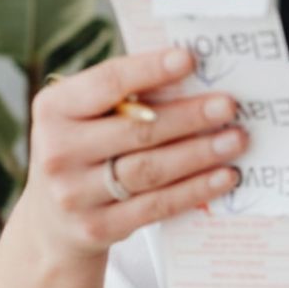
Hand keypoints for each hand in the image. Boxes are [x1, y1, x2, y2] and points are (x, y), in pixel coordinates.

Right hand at [13, 47, 248, 263]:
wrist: (52, 222)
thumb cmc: (86, 148)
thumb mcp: (87, 115)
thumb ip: (128, 96)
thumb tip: (196, 75)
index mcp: (54, 109)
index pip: (107, 83)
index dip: (150, 70)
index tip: (189, 59)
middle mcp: (57, 151)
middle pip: (137, 130)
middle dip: (189, 116)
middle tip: (229, 106)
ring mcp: (74, 195)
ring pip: (150, 170)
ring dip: (200, 153)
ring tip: (236, 139)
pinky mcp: (97, 228)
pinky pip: (156, 205)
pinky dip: (196, 189)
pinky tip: (225, 175)